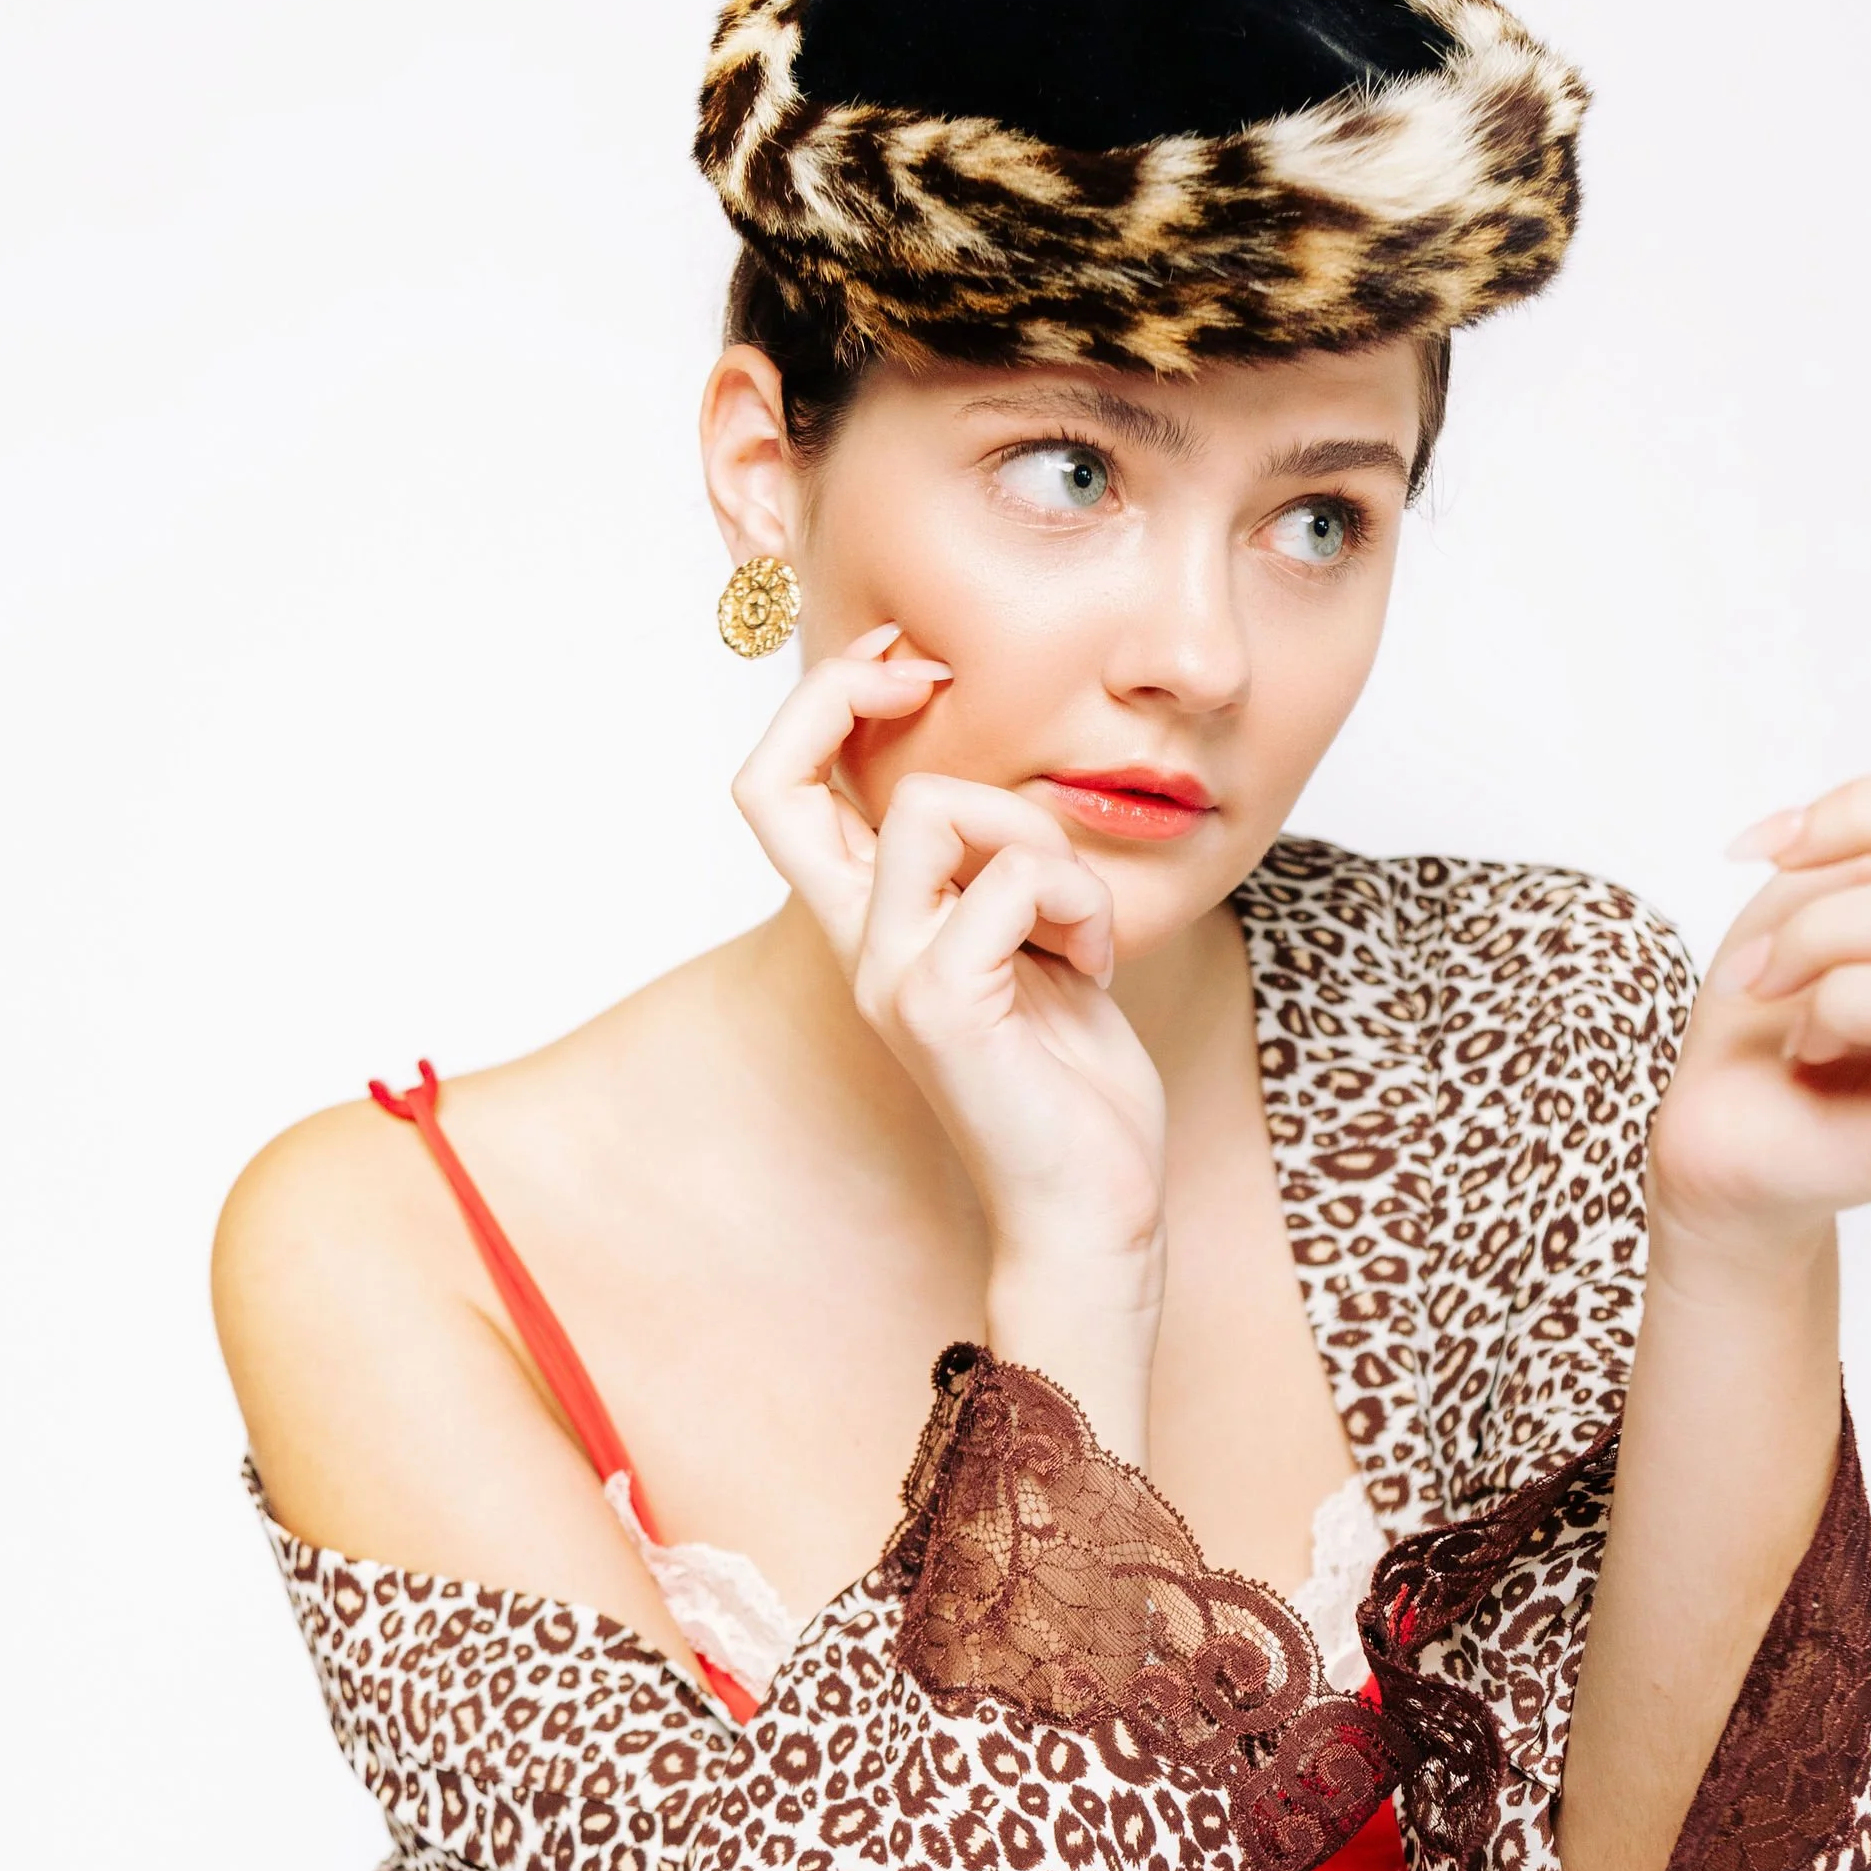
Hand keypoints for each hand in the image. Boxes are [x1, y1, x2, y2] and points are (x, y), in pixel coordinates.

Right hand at [732, 623, 1168, 1446]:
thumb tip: (1017, 781)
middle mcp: (858, 947)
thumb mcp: (1034, 946)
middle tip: (942, 693)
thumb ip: (1003, 869)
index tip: (903, 663)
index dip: (817, 702)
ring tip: (1076, 918)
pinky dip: (1077, 901)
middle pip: (781, 780)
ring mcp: (890, 976)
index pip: (777, 791)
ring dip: (1036, 836)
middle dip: (859, 701)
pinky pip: (1014, 878)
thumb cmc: (1072, 1087)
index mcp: (871, 928)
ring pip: (933, 808)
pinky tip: (1094, 966)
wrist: (1092, 1207)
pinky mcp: (942, 1005)